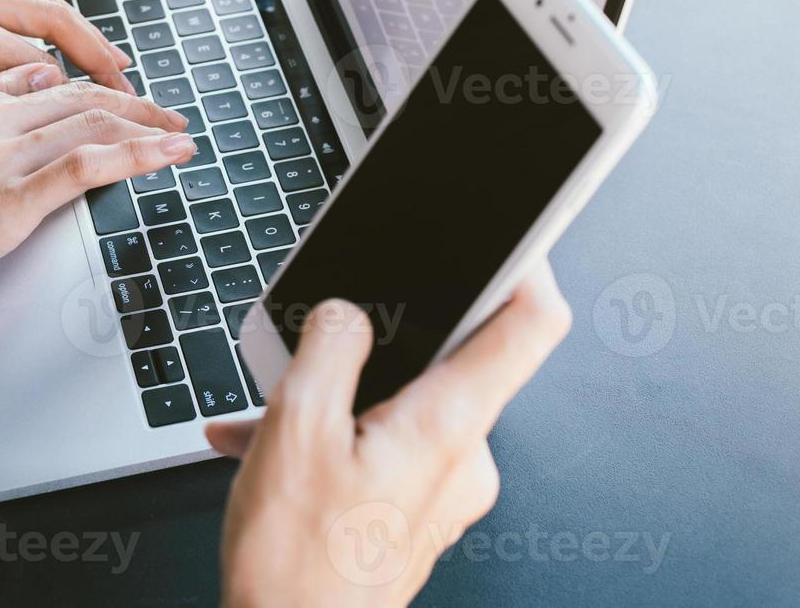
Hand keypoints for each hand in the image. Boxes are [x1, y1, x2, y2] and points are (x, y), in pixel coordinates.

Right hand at [0, 64, 195, 337]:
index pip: (39, 81)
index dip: (86, 90)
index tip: (113, 100)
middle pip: (75, 96)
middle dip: (130, 103)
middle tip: (165, 113)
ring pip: (91, 121)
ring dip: (147, 125)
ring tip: (179, 132)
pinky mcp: (9, 199)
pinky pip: (90, 163)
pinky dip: (140, 154)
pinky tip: (168, 153)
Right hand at [212, 263, 571, 607]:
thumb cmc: (297, 565)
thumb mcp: (295, 429)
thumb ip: (327, 349)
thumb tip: (345, 313)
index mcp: (448, 428)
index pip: (530, 326)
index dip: (527, 266)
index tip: (512, 235)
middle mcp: (463, 460)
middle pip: (449, 360)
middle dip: (378, 342)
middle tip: (324, 344)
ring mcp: (442, 490)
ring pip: (402, 405)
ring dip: (338, 396)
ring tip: (275, 414)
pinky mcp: (415, 511)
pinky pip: (384, 446)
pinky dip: (330, 438)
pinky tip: (270, 449)